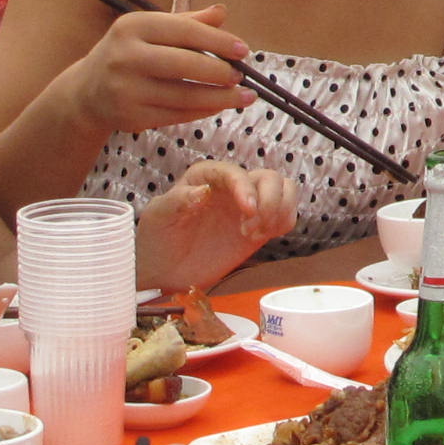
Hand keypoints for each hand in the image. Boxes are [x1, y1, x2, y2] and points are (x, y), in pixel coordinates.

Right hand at [77, 5, 253, 133]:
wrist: (87, 91)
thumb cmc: (130, 52)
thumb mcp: (151, 29)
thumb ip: (187, 22)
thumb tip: (222, 12)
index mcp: (133, 26)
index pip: (185, 31)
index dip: (218, 42)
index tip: (243, 50)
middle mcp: (125, 56)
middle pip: (184, 65)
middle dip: (220, 72)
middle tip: (242, 76)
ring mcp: (125, 89)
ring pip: (184, 96)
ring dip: (220, 98)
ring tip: (243, 96)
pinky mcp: (130, 117)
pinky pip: (176, 115)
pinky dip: (203, 111)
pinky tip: (219, 106)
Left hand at [133, 161, 296, 292]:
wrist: (164, 272)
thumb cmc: (157, 240)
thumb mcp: (158, 217)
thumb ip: (178, 201)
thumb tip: (203, 191)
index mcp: (205, 177)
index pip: (234, 172)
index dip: (245, 187)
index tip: (248, 209)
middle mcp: (231, 186)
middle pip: (269, 177)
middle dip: (268, 202)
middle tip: (249, 232)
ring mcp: (247, 206)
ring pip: (284, 188)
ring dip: (280, 210)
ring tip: (258, 234)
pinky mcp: (259, 225)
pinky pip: (286, 213)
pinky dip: (284, 222)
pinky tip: (265, 236)